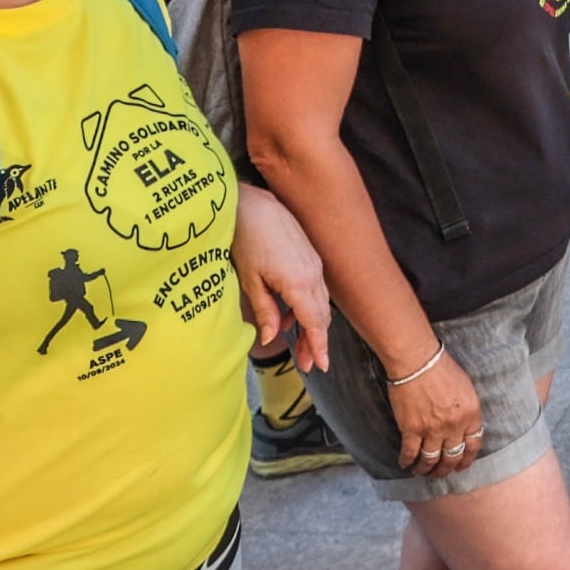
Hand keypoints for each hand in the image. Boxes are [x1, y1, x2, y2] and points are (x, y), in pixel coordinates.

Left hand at [230, 184, 330, 371]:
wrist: (253, 205)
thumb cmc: (247, 239)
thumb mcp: (251, 281)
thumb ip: (265, 312)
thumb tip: (271, 338)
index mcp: (300, 283)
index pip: (315, 323)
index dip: (319, 346)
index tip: (321, 365)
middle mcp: (313, 274)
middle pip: (322, 316)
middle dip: (316, 341)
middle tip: (308, 364)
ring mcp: (314, 263)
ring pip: (320, 303)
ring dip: (313, 325)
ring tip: (299, 346)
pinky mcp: (309, 256)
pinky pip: (315, 289)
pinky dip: (307, 307)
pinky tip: (290, 317)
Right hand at [385, 345, 481, 477]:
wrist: (418, 361)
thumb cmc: (442, 368)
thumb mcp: (466, 389)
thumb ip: (467, 410)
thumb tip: (463, 425)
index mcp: (471, 415)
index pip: (473, 445)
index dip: (467, 459)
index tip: (461, 466)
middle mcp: (454, 426)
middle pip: (452, 457)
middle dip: (446, 469)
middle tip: (440, 473)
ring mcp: (432, 430)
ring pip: (431, 460)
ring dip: (426, 469)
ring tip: (421, 471)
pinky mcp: (412, 429)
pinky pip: (410, 453)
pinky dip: (407, 461)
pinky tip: (405, 464)